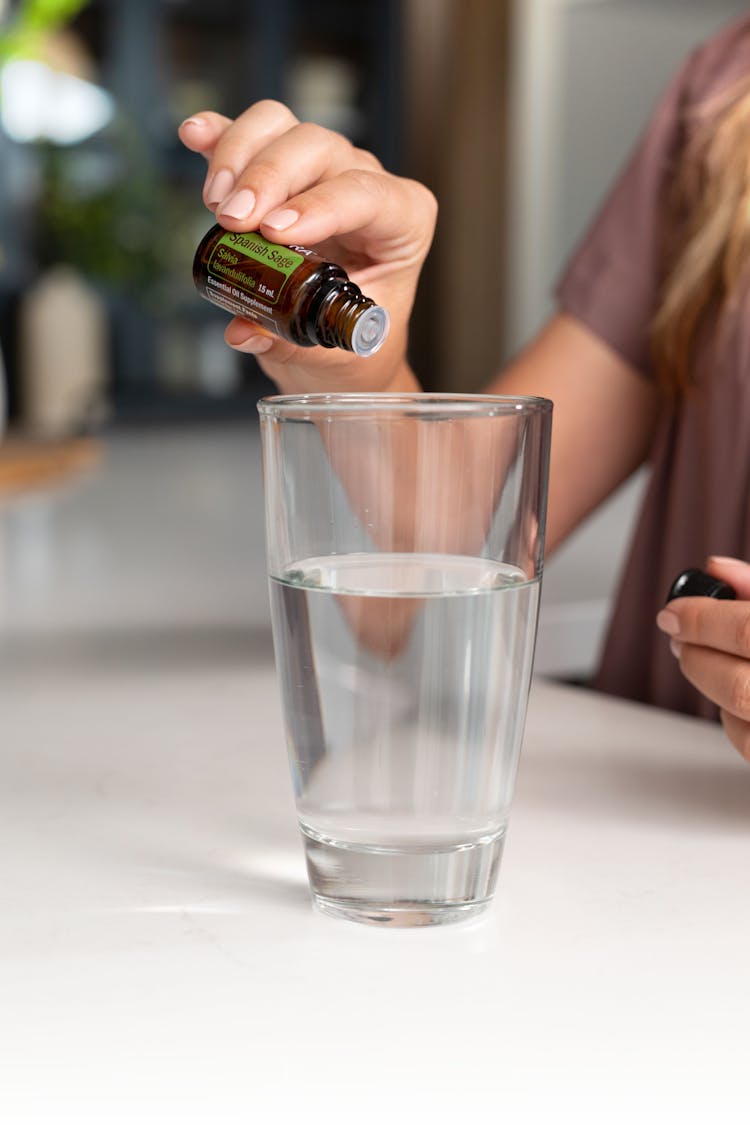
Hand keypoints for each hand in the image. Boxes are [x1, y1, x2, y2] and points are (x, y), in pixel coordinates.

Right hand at [178, 102, 435, 393]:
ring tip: (216, 206)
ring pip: (283, 128)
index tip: (275, 232)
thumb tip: (246, 331)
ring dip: (241, 155)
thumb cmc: (357, 337)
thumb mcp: (340, 352)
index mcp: (402, 222)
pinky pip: (252, 136)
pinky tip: (195, 136)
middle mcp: (367, 182)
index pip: (367, 195)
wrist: (343, 338)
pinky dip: (221, 135)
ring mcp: (323, 168)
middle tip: (234, 222)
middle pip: (318, 148)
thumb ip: (297, 342)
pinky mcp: (282, 170)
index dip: (320, 206)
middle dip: (270, 178)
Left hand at [656, 556, 749, 759]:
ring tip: (706, 661)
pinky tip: (734, 694)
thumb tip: (716, 567)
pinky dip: (729, 715)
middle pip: (736, 686)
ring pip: (736, 716)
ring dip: (708, 684)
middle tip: (682, 640)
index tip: (673, 615)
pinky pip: (746, 743)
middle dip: (697, 658)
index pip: (746, 630)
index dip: (700, 620)